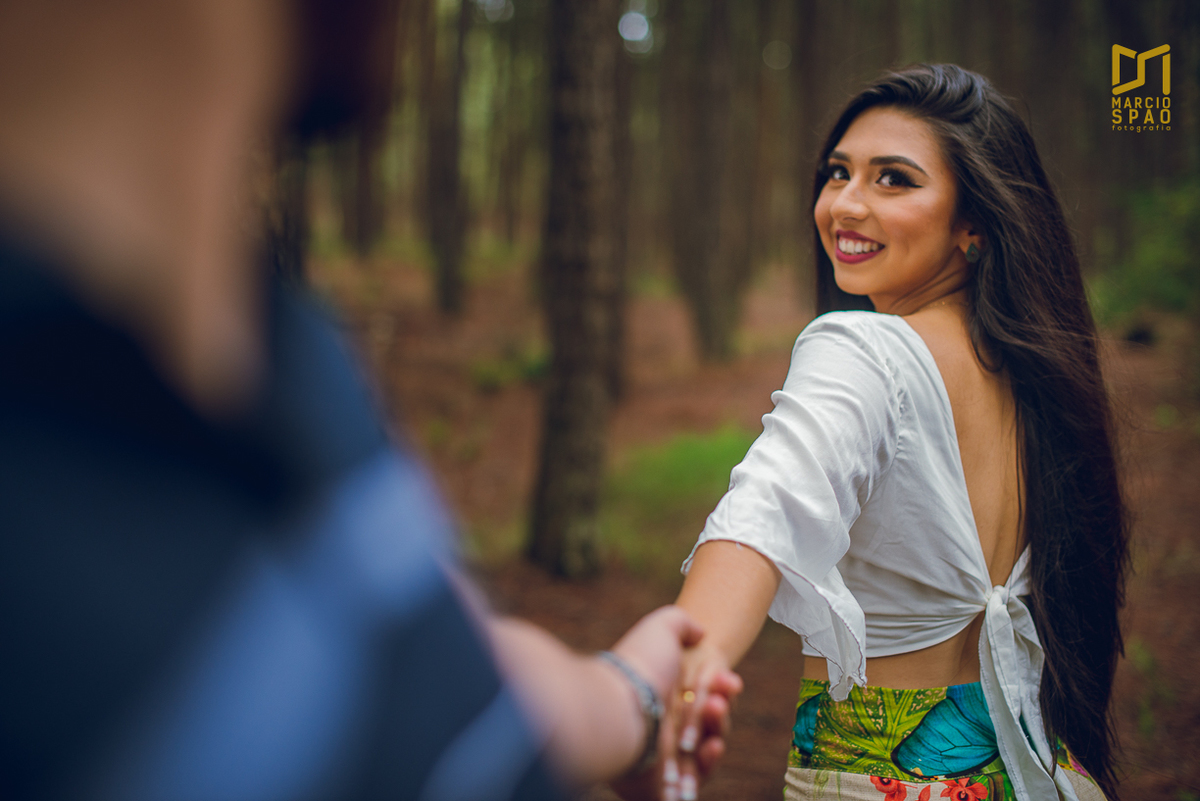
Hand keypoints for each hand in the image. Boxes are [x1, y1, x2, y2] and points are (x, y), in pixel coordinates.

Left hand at [606, 609, 742, 800]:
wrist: (618, 708)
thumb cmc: (640, 667)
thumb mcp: (661, 626)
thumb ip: (683, 624)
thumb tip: (700, 634)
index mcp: (662, 695)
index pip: (701, 696)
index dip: (721, 690)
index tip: (730, 681)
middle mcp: (661, 725)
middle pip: (706, 725)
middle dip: (720, 713)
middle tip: (717, 704)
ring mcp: (660, 756)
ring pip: (704, 753)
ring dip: (717, 735)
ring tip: (715, 727)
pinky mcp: (658, 784)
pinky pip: (691, 782)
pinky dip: (706, 766)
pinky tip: (712, 747)